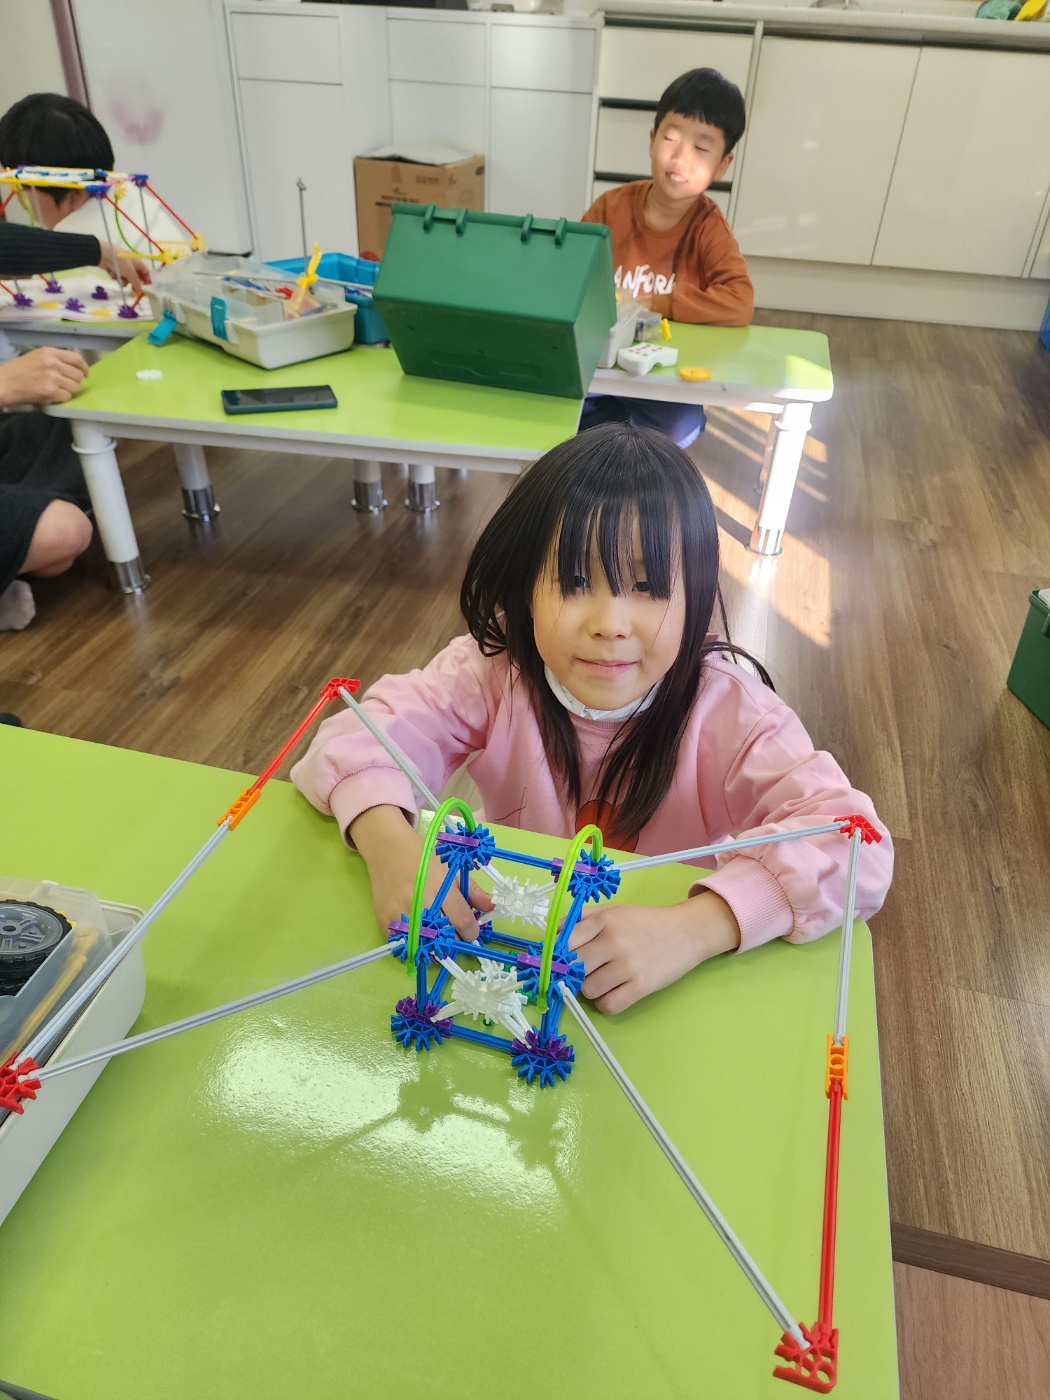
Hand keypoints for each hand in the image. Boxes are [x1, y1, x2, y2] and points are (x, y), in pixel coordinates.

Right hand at [0, 347, 88, 407]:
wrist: (5, 382)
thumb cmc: (19, 369)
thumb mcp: (37, 356)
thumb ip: (55, 358)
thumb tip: (74, 366)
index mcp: (50, 352)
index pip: (77, 359)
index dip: (85, 367)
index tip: (86, 374)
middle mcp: (53, 364)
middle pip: (78, 375)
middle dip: (76, 381)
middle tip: (68, 384)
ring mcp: (52, 379)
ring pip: (75, 387)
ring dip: (70, 390)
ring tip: (59, 389)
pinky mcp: (50, 392)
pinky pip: (67, 397)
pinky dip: (62, 398)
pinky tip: (53, 395)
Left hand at [97, 241, 150, 291]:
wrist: (102, 254)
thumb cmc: (120, 261)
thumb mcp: (130, 273)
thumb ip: (136, 282)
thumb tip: (140, 290)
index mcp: (138, 262)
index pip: (146, 272)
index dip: (146, 281)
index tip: (144, 289)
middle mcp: (131, 264)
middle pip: (136, 276)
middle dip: (134, 283)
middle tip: (132, 290)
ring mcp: (122, 266)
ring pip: (126, 278)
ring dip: (123, 280)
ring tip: (119, 279)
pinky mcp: (114, 268)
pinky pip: (118, 276)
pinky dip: (116, 276)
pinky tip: (112, 272)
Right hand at [349, 805, 493, 941]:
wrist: (388, 849)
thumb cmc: (423, 858)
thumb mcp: (452, 870)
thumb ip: (474, 892)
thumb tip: (493, 909)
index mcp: (440, 887)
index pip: (462, 921)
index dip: (471, 931)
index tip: (471, 931)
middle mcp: (420, 902)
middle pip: (446, 936)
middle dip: (455, 938)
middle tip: (455, 933)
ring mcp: (400, 913)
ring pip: (426, 945)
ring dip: (436, 946)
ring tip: (439, 937)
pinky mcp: (385, 921)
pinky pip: (405, 945)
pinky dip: (415, 946)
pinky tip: (421, 937)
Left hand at [567, 891, 740, 1013]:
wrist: (687, 932)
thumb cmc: (646, 922)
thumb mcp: (614, 910)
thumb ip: (583, 918)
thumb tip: (553, 935)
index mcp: (604, 920)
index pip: (565, 941)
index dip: (559, 955)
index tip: (561, 961)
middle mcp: (613, 941)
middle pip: (574, 968)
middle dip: (574, 973)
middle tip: (584, 972)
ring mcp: (628, 965)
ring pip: (588, 989)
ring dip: (591, 989)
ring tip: (604, 980)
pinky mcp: (641, 986)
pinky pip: (608, 1005)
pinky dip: (606, 1003)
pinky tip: (613, 992)